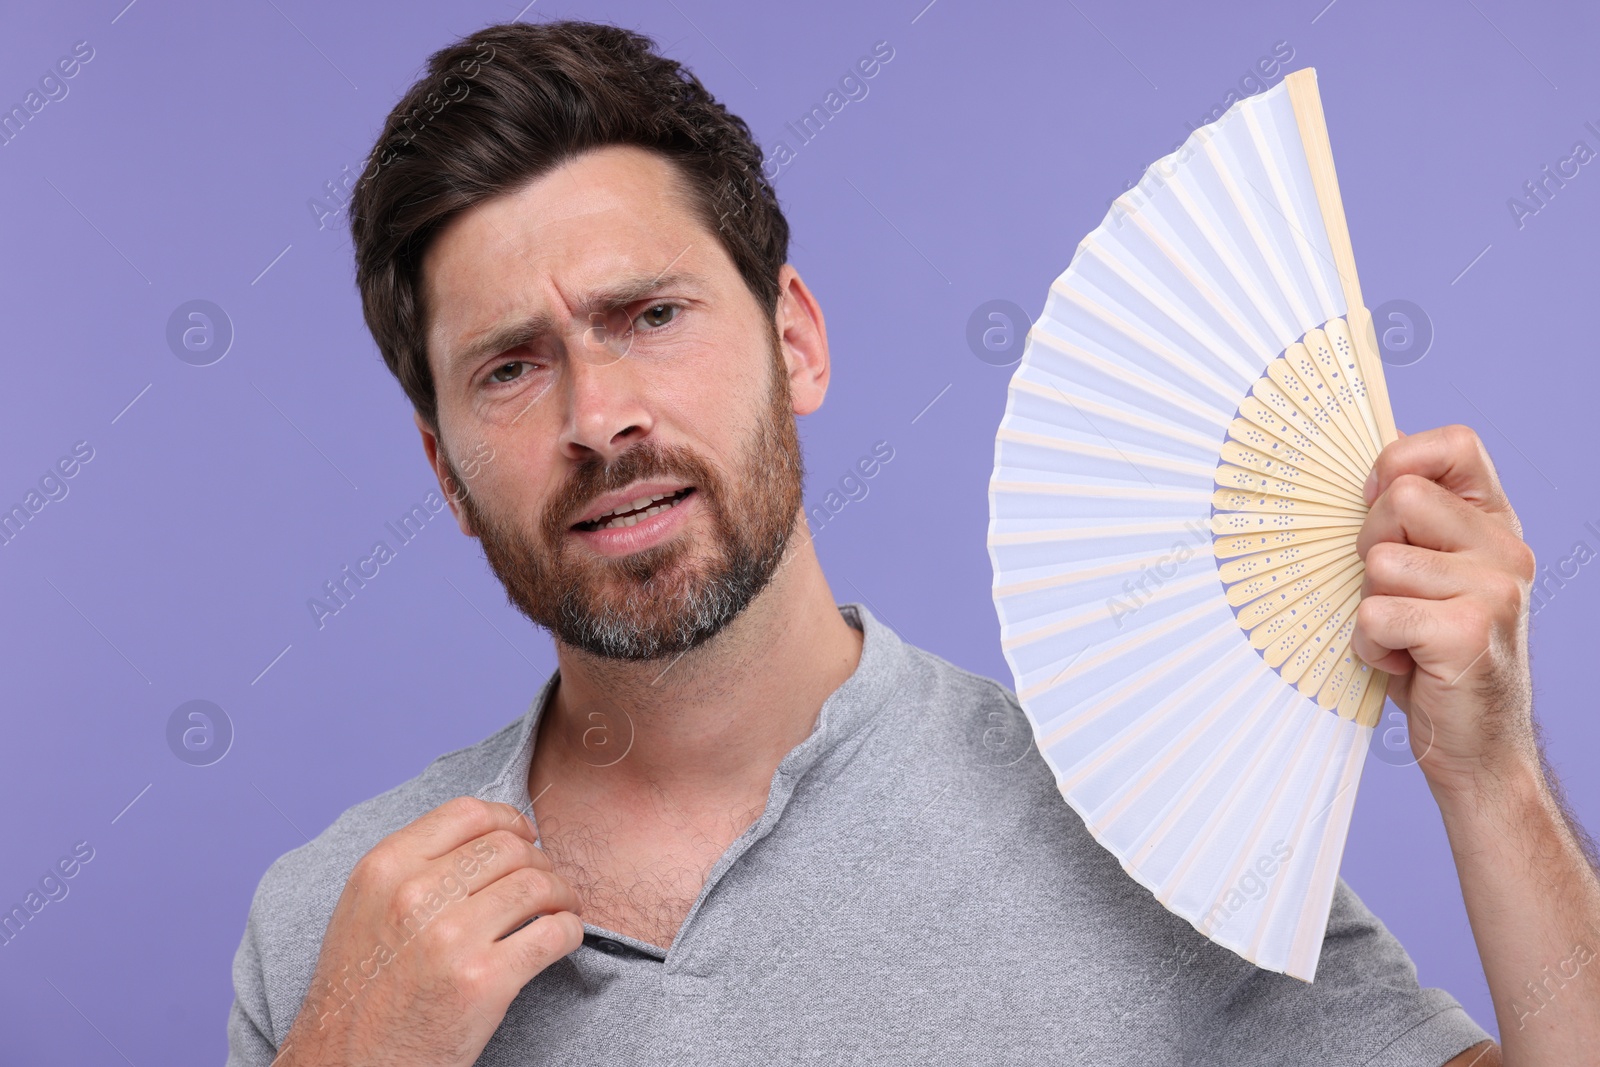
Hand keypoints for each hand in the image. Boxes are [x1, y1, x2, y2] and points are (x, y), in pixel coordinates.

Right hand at [276, 797, 583, 1066]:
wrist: (347, 1066)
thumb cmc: (359, 993)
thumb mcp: (365, 908)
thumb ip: (414, 867)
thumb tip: (486, 837)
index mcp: (385, 868)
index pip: (468, 812)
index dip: (509, 820)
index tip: (525, 838)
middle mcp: (415, 894)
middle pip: (510, 847)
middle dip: (541, 862)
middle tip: (547, 885)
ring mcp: (450, 938)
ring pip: (538, 884)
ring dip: (562, 895)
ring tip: (560, 910)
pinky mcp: (484, 982)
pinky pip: (554, 933)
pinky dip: (569, 931)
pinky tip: (561, 940)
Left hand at [1353, 424, 1538, 801]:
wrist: (1477, 745)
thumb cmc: (1434, 654)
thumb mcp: (1426, 575)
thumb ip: (1408, 521)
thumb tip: (1366, 458)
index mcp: (1494, 523)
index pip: (1454, 444)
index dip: (1400, 463)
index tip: (1378, 504)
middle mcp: (1504, 549)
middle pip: (1398, 499)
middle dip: (1369, 547)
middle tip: (1394, 594)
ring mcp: (1493, 589)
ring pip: (1379, 561)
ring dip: (1370, 605)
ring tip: (1402, 635)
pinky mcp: (1467, 632)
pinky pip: (1374, 613)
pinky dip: (1370, 645)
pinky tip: (1402, 662)